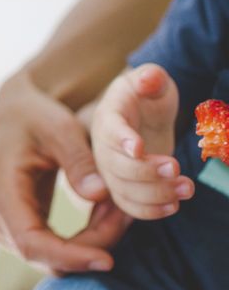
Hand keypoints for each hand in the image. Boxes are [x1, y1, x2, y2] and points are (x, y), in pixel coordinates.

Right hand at [0, 72, 130, 273]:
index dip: (69, 257)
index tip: (108, 260)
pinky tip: (105, 214)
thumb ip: (79, 161)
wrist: (14, 114)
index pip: (31, 242)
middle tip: (127, 215)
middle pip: (46, 256)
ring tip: (118, 209)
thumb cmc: (35, 117)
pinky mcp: (18, 227)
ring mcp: (3, 225)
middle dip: (92, 245)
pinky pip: (53, 249)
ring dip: (91, 242)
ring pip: (52, 258)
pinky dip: (84, 239)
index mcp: (0, 190)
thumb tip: (99, 195)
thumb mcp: (60, 128)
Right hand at [92, 64, 192, 219]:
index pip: (109, 131)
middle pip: (113, 166)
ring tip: (187, 187)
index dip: (122, 140)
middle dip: (146, 172)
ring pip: (123, 190)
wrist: (141, 116)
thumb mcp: (152, 81)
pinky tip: (174, 206)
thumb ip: (151, 78)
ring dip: (155, 194)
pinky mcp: (121, 186)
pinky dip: (150, 211)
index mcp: (108, 117)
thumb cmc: (147, 97)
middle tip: (176, 168)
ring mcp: (109, 169)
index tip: (139, 148)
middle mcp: (101, 147)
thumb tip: (149, 79)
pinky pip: (128, 205)